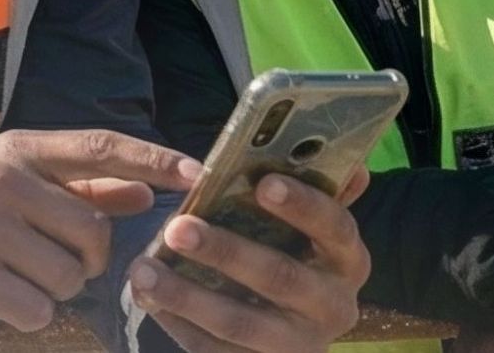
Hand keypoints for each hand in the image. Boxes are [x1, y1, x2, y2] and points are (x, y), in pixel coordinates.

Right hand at [0, 129, 200, 331]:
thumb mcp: (12, 179)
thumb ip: (80, 184)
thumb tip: (145, 188)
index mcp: (18, 150)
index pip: (98, 146)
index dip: (153, 158)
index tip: (198, 173)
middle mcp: (2, 180)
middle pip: (92, 232)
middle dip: (87, 258)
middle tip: (55, 259)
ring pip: (68, 275)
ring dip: (55, 288)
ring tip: (18, 275)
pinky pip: (37, 308)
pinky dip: (29, 313)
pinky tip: (0, 296)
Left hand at [126, 172, 369, 352]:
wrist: (291, 331)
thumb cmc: (291, 255)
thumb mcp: (308, 228)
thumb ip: (318, 194)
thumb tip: (351, 160)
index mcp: (348, 259)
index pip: (336, 228)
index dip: (303, 206)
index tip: (263, 183)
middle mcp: (334, 306)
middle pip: (281, 278)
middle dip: (226, 251)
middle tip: (177, 227)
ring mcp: (299, 344)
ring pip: (241, 322)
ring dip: (187, 295)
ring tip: (142, 269)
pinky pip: (217, 350)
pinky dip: (178, 324)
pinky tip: (146, 297)